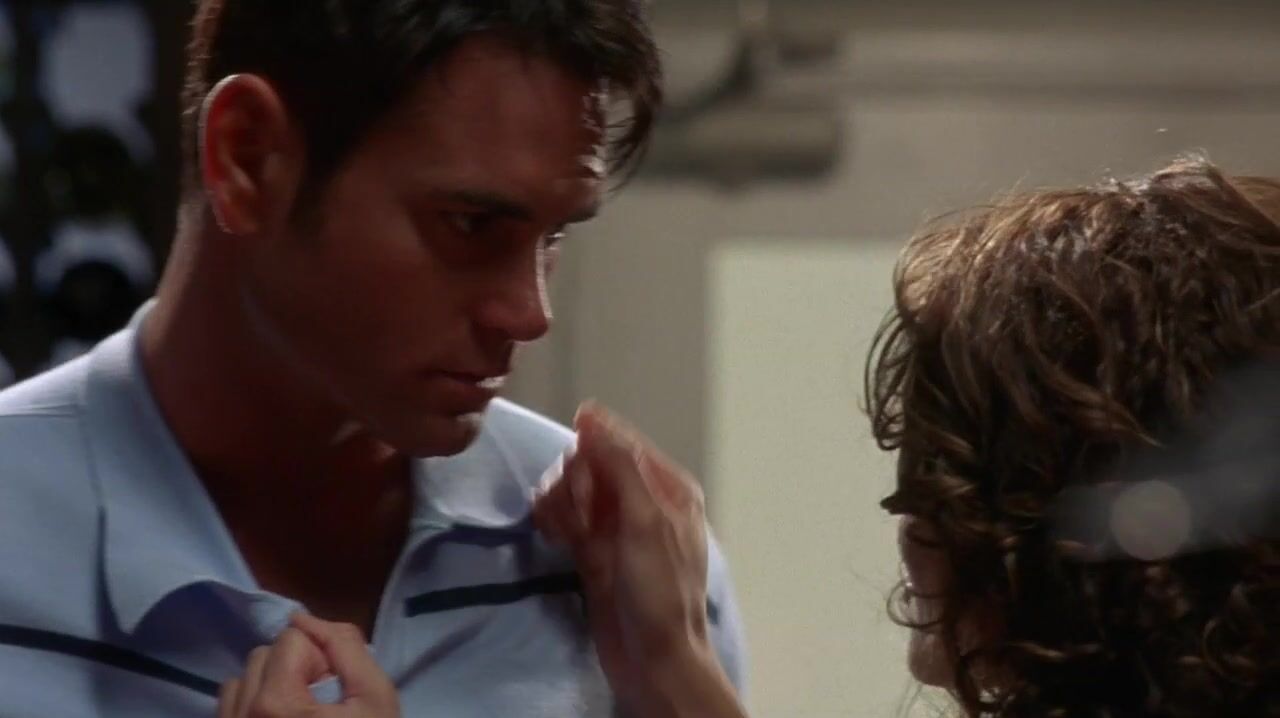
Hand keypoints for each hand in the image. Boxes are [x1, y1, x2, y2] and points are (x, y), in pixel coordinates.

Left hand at [217, 613, 399, 717]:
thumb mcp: (374, 697)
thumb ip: (346, 648)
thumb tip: (307, 618)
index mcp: (275, 704)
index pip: (291, 637)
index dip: (322, 655)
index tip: (336, 687)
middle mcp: (240, 717)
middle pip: (263, 654)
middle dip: (295, 666)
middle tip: (323, 699)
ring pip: (241, 679)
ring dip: (270, 683)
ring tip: (300, 712)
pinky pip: (227, 706)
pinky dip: (251, 705)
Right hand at [534, 403, 740, 717]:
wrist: (653, 659)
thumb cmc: (660, 589)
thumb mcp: (645, 519)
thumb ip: (618, 464)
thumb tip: (591, 415)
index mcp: (668, 485)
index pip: (620, 440)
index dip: (592, 447)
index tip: (579, 472)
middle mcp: (641, 499)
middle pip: (590, 461)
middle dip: (576, 481)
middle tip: (582, 515)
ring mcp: (614, 525)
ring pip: (572, 488)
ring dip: (561, 502)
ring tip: (569, 532)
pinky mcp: (590, 549)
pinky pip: (562, 517)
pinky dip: (554, 521)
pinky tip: (556, 537)